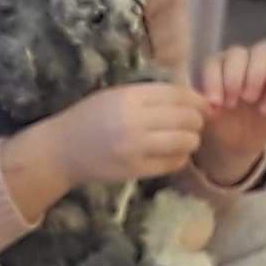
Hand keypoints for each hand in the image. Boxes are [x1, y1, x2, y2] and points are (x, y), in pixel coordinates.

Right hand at [30, 82, 209, 188]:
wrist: (61, 151)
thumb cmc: (89, 118)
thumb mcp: (115, 95)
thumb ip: (149, 96)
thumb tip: (189, 98)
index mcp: (129, 97)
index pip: (177, 95)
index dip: (197, 99)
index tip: (204, 104)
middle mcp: (134, 121)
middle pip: (185, 118)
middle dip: (197, 121)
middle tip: (197, 123)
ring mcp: (135, 148)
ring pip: (184, 141)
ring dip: (192, 140)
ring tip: (187, 139)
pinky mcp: (136, 170)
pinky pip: (172, 163)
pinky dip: (179, 157)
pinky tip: (173, 153)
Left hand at [192, 42, 265, 183]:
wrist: (235, 144)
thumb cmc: (216, 125)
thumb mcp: (202, 116)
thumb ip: (199, 104)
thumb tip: (204, 100)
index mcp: (215, 67)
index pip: (214, 62)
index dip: (214, 81)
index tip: (216, 104)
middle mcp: (237, 63)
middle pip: (238, 52)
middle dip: (234, 76)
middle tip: (231, 102)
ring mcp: (261, 70)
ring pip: (262, 54)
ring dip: (255, 75)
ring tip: (249, 100)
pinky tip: (264, 111)